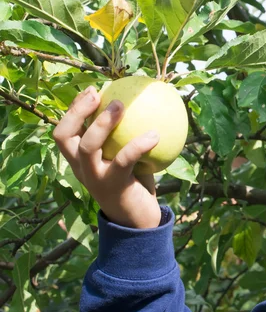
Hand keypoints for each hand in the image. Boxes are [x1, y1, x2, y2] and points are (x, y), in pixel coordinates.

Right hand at [53, 86, 161, 228]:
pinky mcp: (114, 185)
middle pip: (64, 136)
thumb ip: (128, 138)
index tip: (92, 90)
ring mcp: (94, 178)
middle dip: (77, 111)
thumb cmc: (134, 183)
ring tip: (120, 105)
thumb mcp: (128, 158)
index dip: (73, 109)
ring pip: (87, 146)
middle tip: (98, 93)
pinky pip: (124, 160)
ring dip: (102, 123)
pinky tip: (155, 134)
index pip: (64, 131)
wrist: (138, 220)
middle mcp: (81, 168)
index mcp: (79, 160)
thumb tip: (145, 107)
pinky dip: (139, 145)